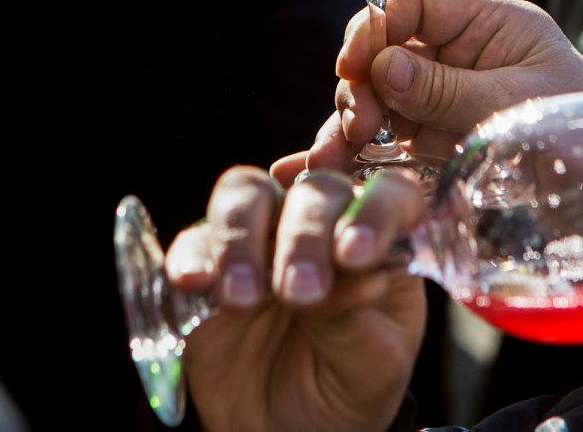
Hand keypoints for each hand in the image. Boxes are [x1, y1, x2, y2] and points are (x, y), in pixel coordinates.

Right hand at [166, 168, 426, 431]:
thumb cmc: (344, 392)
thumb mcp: (369, 368)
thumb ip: (358, 318)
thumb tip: (364, 275)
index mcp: (378, 244)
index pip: (389, 194)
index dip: (376, 210)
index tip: (357, 255)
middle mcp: (321, 226)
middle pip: (313, 190)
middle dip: (305, 234)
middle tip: (299, 292)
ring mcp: (263, 238)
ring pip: (247, 193)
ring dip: (242, 237)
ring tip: (243, 298)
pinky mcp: (210, 263)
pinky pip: (194, 240)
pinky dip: (192, 255)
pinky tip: (195, 283)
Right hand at [272, 0, 582, 183]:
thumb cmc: (582, 140)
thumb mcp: (515, 109)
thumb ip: (447, 89)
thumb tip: (382, 66)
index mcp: (491, 27)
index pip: (418, 2)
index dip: (378, 26)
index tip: (356, 66)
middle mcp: (462, 58)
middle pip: (388, 50)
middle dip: (363, 82)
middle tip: (359, 125)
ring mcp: (446, 101)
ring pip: (379, 95)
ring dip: (352, 120)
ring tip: (336, 156)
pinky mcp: (437, 144)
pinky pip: (387, 138)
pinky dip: (358, 152)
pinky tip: (326, 168)